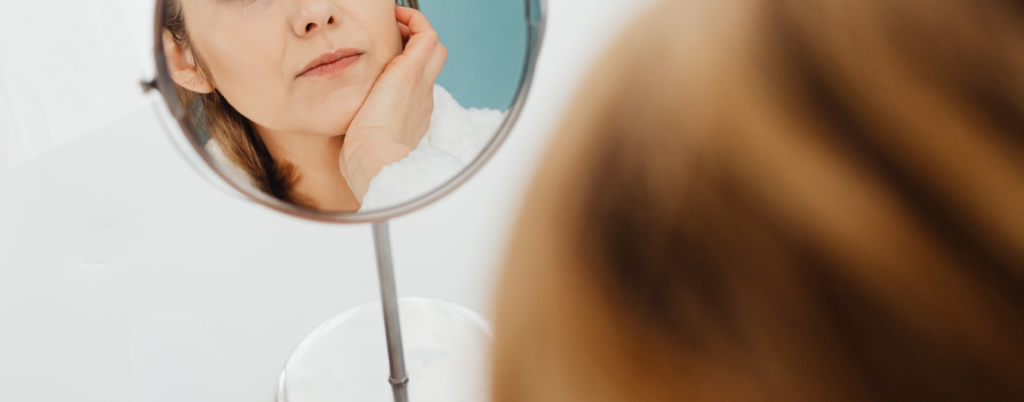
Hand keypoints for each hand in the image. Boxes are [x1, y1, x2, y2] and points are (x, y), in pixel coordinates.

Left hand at [340, 6, 446, 203]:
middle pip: (433, 65)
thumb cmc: (366, 163)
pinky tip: (394, 17)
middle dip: (415, 48)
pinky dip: (414, 20)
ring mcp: (421, 84)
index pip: (416, 89)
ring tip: (393, 26)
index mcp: (411, 118)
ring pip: (435, 49)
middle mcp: (421, 99)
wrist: (377, 162)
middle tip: (391, 41)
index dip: (405, 73)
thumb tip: (345, 145)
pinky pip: (426, 34)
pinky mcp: (411, 72)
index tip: (384, 67)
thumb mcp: (364, 149)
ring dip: (416, 32)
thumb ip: (360, 140)